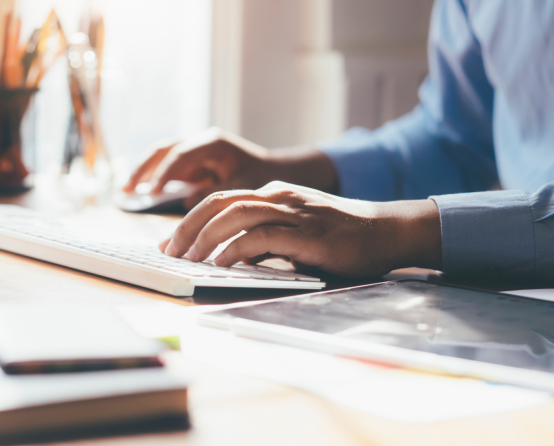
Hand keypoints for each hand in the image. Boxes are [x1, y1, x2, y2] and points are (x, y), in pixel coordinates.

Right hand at [123, 127, 338, 209]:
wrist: (274, 173)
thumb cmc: (262, 179)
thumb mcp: (242, 189)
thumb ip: (215, 195)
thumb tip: (186, 204)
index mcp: (213, 144)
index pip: (181, 154)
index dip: (164, 173)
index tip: (152, 192)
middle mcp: (201, 143)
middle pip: (163, 150)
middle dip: (143, 168)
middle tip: (127, 188)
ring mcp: (195, 152)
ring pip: (161, 157)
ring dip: (143, 172)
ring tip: (126, 191)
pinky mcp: (192, 165)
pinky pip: (167, 169)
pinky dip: (153, 180)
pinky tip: (141, 194)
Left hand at [160, 181, 442, 277]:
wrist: (386, 232)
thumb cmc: (341, 238)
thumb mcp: (295, 234)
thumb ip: (264, 240)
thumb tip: (230, 257)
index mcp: (273, 195)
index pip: (221, 201)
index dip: (191, 220)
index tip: (172, 242)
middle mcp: (278, 197)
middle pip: (219, 203)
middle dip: (187, 226)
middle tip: (168, 250)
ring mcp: (291, 211)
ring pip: (234, 215)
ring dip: (205, 237)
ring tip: (187, 258)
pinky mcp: (305, 232)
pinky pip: (260, 236)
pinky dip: (235, 249)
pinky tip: (220, 263)